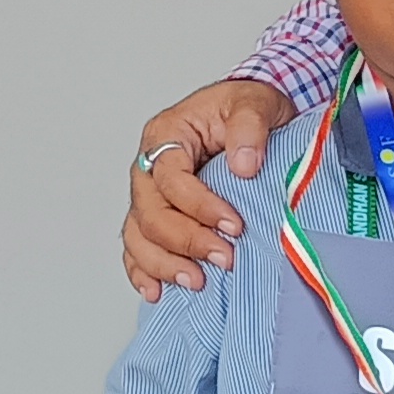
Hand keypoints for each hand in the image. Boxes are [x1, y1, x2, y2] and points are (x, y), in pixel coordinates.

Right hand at [123, 78, 296, 300]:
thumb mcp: (255, 104)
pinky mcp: (158, 215)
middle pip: (151, 212)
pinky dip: (144, 271)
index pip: (170, 176)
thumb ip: (249, 127)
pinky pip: (138, 247)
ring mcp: (150, 194)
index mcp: (167, 134)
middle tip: (224, 258)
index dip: (199, 205)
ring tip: (197, 281)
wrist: (250, 117)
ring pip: (138, 235)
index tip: (234, 225)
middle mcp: (150, 166)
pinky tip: (157, 290)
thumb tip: (244, 165)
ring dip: (165, 263)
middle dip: (186, 241)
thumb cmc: (246, 107)